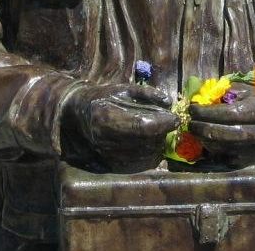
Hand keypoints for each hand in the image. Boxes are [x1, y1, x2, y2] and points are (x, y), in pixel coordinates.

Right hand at [61, 82, 178, 172]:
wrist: (79, 114)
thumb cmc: (103, 98)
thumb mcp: (122, 89)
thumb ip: (146, 93)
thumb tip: (168, 102)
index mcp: (107, 117)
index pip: (142, 125)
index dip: (162, 123)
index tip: (175, 118)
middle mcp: (106, 139)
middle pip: (146, 141)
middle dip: (163, 133)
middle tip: (168, 123)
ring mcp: (108, 154)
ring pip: (145, 154)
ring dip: (159, 144)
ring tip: (159, 131)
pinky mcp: (111, 164)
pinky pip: (139, 164)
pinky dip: (151, 154)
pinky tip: (152, 142)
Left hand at [188, 84, 254, 168]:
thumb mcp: (246, 90)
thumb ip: (224, 93)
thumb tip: (199, 98)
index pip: (230, 114)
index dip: (208, 112)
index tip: (192, 108)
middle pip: (224, 134)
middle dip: (201, 127)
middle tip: (189, 121)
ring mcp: (253, 151)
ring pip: (220, 148)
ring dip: (202, 139)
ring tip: (194, 130)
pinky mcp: (246, 163)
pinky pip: (221, 162)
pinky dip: (207, 154)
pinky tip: (199, 145)